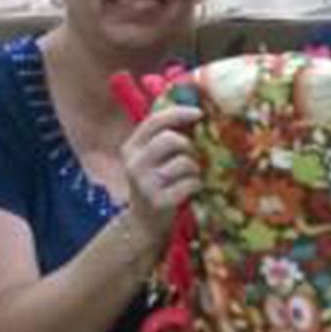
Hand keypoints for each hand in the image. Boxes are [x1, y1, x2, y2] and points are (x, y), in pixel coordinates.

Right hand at [120, 104, 202, 253]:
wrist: (144, 223)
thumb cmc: (156, 183)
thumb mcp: (153, 158)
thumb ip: (165, 135)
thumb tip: (195, 108)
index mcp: (131, 147)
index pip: (154, 121)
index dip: (179, 113)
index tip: (200, 113)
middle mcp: (133, 164)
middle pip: (171, 140)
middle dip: (189, 146)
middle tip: (192, 156)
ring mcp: (145, 184)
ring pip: (184, 162)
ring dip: (195, 168)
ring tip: (190, 176)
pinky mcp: (159, 201)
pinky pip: (190, 183)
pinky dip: (196, 184)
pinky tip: (190, 190)